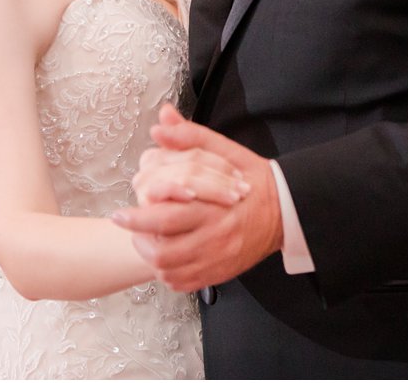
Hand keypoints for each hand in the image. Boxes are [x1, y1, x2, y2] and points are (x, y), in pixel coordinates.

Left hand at [111, 105, 282, 291]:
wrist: (286, 210)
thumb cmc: (252, 178)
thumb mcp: (224, 150)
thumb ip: (190, 136)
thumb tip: (161, 124)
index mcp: (211, 206)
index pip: (165, 218)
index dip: (137, 219)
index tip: (120, 214)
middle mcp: (214, 236)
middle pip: (164, 251)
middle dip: (138, 241)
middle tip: (129, 229)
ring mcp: (218, 258)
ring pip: (171, 271)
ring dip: (152, 258)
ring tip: (147, 242)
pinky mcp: (222, 272)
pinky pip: (186, 283)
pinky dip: (170, 275)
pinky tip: (167, 258)